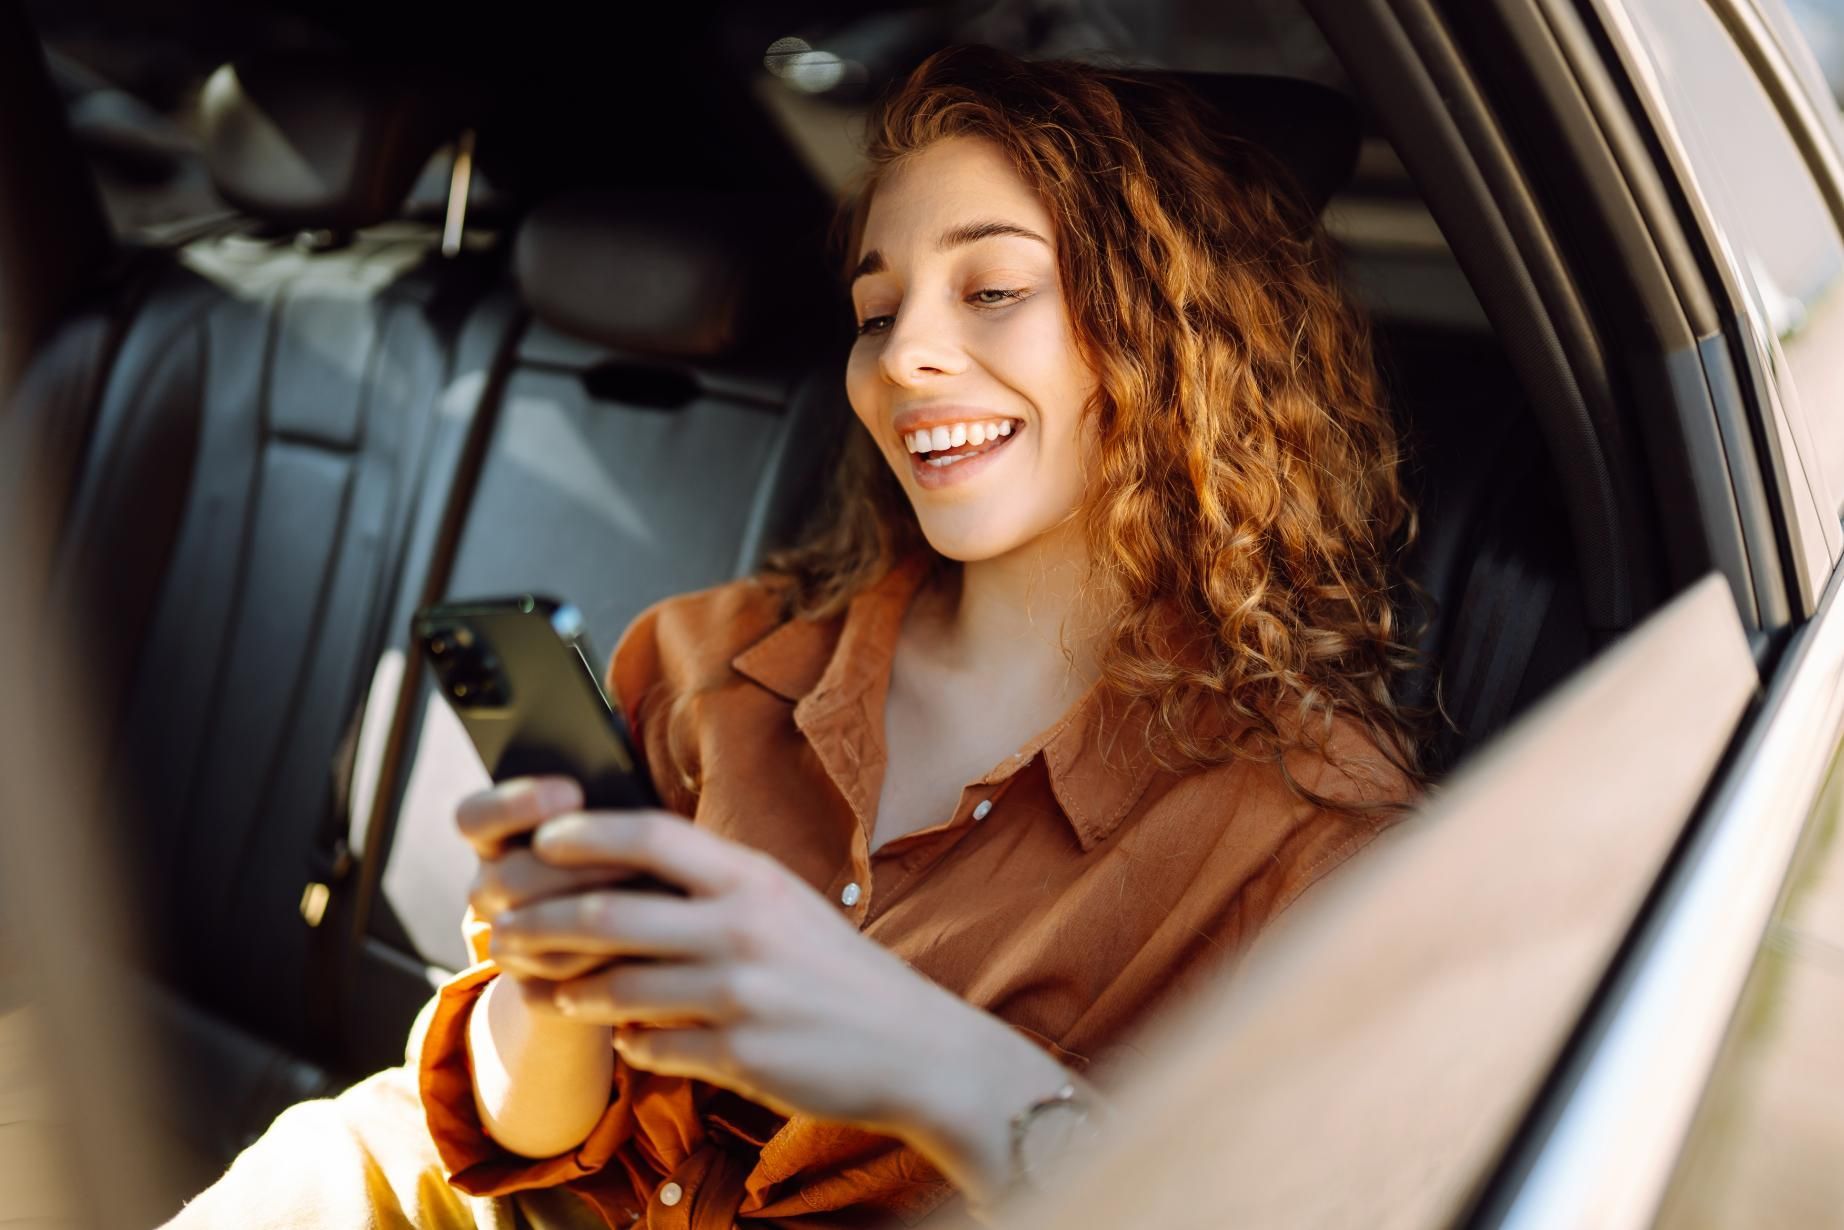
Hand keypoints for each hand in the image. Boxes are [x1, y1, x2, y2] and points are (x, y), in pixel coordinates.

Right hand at [455, 776, 654, 982]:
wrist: (620, 945)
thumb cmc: (620, 863)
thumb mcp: (607, 833)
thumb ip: (602, 814)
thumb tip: (626, 797)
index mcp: (497, 839)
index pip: (473, 817)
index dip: (514, 804)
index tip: (573, 792)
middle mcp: (490, 889)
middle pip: (508, 878)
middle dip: (578, 870)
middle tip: (636, 864)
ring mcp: (505, 941)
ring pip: (532, 934)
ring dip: (596, 919)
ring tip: (655, 904)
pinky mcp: (529, 988)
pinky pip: (555, 982)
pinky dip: (602, 965)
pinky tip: (644, 948)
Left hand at [487, 809, 1026, 1138]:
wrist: (917, 1048)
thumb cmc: (840, 973)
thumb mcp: (789, 906)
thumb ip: (719, 887)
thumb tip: (634, 868)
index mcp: (755, 879)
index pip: (652, 835)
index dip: (586, 834)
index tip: (540, 840)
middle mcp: (744, 928)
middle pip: (609, 915)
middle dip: (542, 924)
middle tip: (505, 930)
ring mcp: (740, 995)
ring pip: (616, 989)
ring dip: (569, 993)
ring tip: (546, 991)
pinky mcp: (740, 1056)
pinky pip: (651, 1049)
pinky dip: (628, 1045)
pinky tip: (625, 1040)